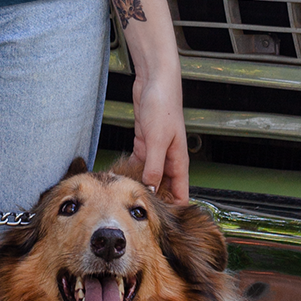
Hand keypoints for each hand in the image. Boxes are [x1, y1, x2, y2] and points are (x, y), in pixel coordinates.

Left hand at [127, 71, 189, 203]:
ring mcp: (156, 152)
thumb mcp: (157, 139)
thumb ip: (154, 167)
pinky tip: (119, 179)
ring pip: (149, 178)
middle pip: (164, 189)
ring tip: (123, 199)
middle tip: (133, 211)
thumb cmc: (163, 104)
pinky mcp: (144, 143)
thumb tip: (150, 190)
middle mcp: (168, 159)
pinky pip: (139, 165)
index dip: (172, 209)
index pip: (181, 194)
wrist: (155, 81)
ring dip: (139, 186)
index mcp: (178, 161)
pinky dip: (131, 172)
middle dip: (152, 200)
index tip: (157, 219)